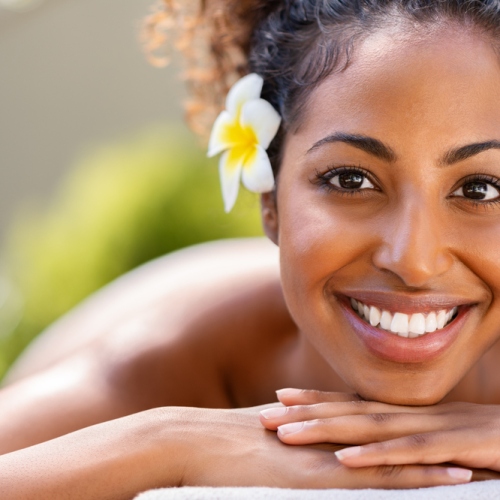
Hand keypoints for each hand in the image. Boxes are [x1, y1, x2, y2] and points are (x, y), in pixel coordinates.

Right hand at [177, 405, 475, 487]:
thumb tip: (314, 429)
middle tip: (491, 438)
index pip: (384, 420)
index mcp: (326, 421)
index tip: (460, 428)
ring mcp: (330, 451)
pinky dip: (417, 476)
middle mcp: (335, 431)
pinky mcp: (320, 475)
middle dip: (446, 435)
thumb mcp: (273, 433)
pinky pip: (379, 477)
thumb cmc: (226, 442)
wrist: (193, 441)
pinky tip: (451, 480)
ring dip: (446, 453)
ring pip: (401, 452)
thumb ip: (302, 429)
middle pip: (402, 431)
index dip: (424, 423)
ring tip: (489, 457)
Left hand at [259, 388, 499, 480]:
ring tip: (285, 433)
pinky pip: (410, 453)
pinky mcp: (458, 450)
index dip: (318, 398)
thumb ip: (418, 442)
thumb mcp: (453, 443)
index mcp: (414, 415)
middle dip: (306, 413)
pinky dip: (375, 456)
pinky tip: (343, 459)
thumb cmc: (498, 445)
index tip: (281, 396)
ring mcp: (437, 430)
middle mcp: (418, 416)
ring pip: (371, 427)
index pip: (356, 402)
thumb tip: (383, 447)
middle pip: (352, 411)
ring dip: (325, 430)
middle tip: (264, 414)